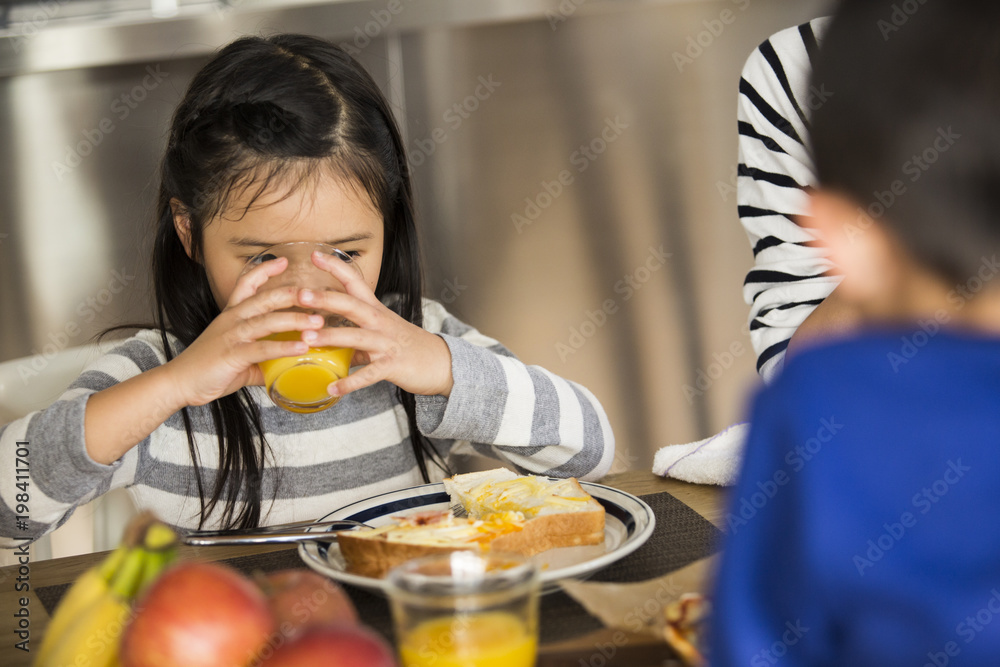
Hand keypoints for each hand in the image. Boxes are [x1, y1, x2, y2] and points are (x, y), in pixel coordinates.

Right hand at [167, 257, 325, 405]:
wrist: (179, 382)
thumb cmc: (208, 368)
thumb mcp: (239, 357)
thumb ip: (263, 358)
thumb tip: (285, 366)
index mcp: (232, 315)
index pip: (247, 284)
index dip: (264, 270)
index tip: (284, 260)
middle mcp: (232, 320)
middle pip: (265, 298)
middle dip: (292, 293)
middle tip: (316, 293)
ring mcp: (232, 336)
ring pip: (267, 321)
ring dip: (295, 319)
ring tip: (319, 321)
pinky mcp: (233, 355)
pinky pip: (262, 348)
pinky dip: (284, 347)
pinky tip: (302, 348)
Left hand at [298, 250, 453, 397]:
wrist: (440, 363)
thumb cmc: (406, 345)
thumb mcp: (380, 331)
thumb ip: (351, 332)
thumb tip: (320, 338)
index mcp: (375, 310)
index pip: (355, 282)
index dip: (336, 267)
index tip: (314, 255)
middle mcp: (380, 322)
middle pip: (352, 305)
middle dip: (326, 299)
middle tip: (300, 295)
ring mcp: (387, 343)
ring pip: (356, 337)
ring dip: (331, 337)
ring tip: (306, 340)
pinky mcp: (392, 365)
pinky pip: (368, 374)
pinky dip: (350, 382)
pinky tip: (332, 388)